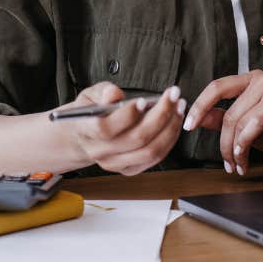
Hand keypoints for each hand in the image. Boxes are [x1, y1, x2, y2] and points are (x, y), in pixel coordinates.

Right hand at [62, 81, 185, 174]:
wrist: (83, 137)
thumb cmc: (90, 113)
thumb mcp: (89, 96)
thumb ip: (102, 92)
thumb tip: (114, 94)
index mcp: (86, 132)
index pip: (106, 129)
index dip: (127, 116)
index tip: (144, 100)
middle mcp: (101, 152)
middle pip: (136, 139)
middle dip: (160, 115)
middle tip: (173, 95)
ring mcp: (115, 164)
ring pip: (150, 151)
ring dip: (170, 128)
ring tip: (179, 106)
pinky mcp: (129, 169)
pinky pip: (155, 158)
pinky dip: (169, 139)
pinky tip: (175, 121)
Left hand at [183, 70, 262, 175]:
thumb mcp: (245, 127)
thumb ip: (222, 119)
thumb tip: (199, 117)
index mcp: (251, 80)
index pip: (217, 87)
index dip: (200, 106)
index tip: (188, 125)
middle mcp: (262, 79)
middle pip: (228, 113)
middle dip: (222, 143)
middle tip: (226, 163)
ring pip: (240, 122)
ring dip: (235, 150)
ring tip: (240, 164)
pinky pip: (255, 124)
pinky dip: (245, 144)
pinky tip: (246, 158)